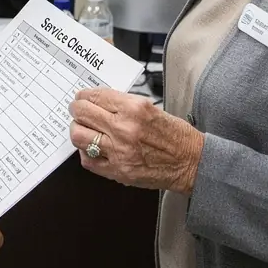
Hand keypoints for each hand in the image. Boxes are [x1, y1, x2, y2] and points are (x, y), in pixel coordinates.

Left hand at [68, 88, 203, 193]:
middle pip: (82, 113)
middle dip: (76, 109)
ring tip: (83, 128)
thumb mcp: (150, 107)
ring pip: (79, 136)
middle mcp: (124, 129)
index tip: (82, 97)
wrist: (191, 163)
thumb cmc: (175, 135)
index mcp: (133, 109)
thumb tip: (98, 100)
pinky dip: (86, 152)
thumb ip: (122, 103)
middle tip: (77, 110)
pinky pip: (88, 160)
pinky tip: (93, 147)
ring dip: (78, 129)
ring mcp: (119, 152)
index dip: (84, 95)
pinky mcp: (118, 171)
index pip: (95, 96)